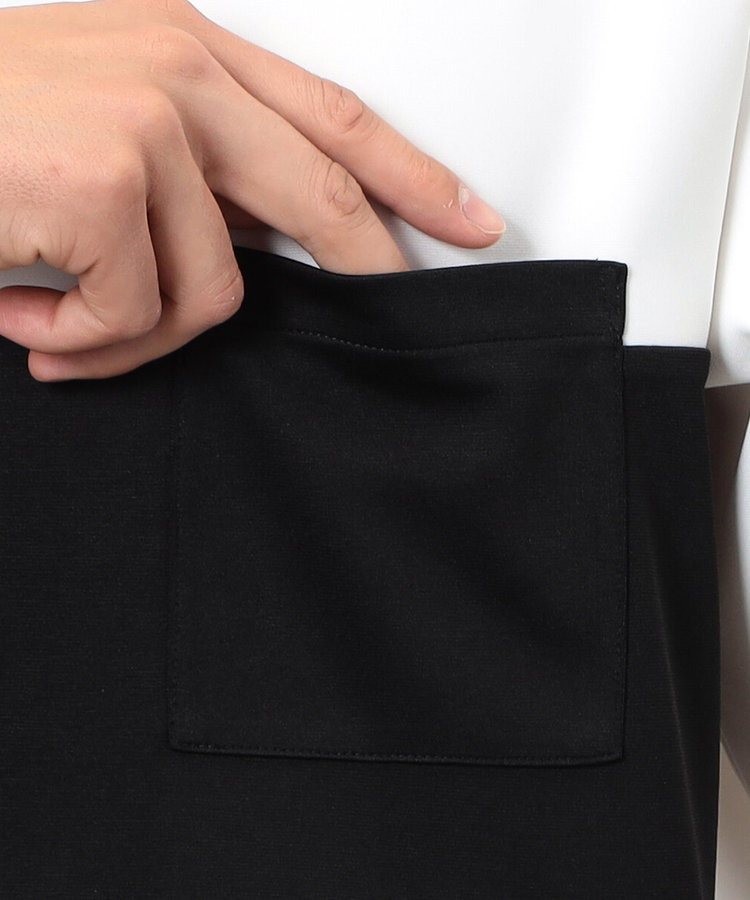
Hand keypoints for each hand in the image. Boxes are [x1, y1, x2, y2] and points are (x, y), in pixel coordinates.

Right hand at [0, 0, 505, 380]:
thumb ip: (192, 175)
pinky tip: (22, 317)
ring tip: (61, 325)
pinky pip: (140, 317)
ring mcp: (146, 121)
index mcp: (180, 47)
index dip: (413, 174)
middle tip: (388, 307)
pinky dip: (82, 342)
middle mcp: (175, 67)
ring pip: (217, 292)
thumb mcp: (91, 124)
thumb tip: (259, 243)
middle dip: (365, 263)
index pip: (331, 113)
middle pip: (320, 189)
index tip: (472, 219)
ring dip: (136, 333)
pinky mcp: (106, 183)